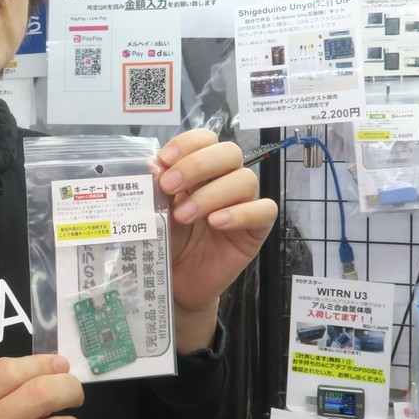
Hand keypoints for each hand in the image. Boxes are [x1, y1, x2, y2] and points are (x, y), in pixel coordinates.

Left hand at [155, 129, 277, 351]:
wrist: (176, 280)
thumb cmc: (167, 239)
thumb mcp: (155, 210)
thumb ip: (156, 187)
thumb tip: (154, 166)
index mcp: (200, 169)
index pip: (205, 139)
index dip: (187, 144)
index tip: (163, 161)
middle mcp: (225, 179)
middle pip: (228, 152)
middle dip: (197, 165)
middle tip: (169, 187)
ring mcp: (244, 202)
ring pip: (245, 179)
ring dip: (211, 194)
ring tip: (184, 215)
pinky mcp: (257, 229)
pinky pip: (264, 210)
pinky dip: (240, 213)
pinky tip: (216, 223)